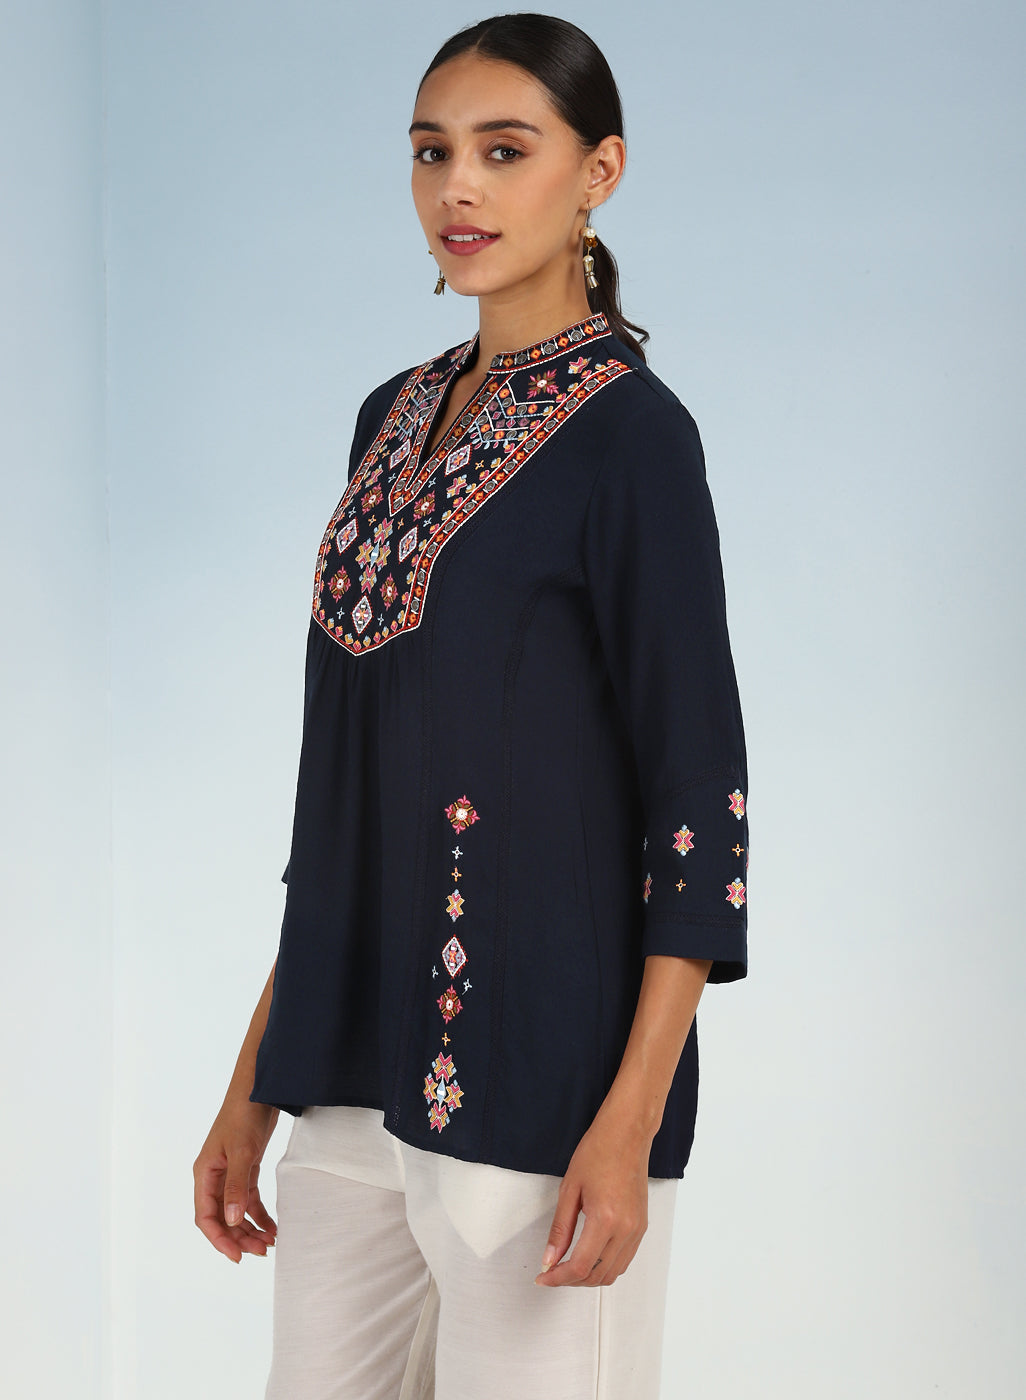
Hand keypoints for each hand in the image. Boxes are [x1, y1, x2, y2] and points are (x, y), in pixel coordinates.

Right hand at [193, 1099, 279, 1262]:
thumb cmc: (244, 1114)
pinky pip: (249, 1198)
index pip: (206, 1216)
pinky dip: (260, 1213)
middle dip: (240, 1237)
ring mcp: (230, 1173)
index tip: (237, 1256)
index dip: (219, 1239)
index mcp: (205, 1173)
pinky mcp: (246, 1167)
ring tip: (270, 1242)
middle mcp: (214, 1176)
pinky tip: (272, 1226)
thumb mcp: (242, 1152)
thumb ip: (236, 1187)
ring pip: (236, 1211)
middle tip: (261, 1251)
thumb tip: (231, 1222)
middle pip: (223, 1217)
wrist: (260, 1087)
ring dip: (251, 1228)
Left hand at [534, 1108, 649, 1287]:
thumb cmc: (599, 1151)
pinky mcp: (642, 1226)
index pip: (580, 1267)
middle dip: (571, 1280)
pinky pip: (624, 1260)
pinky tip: (589, 1256)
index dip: (558, 1278)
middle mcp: (626, 1229)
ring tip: (568, 1266)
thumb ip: (560, 1229)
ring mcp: (637, 1229)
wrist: (627, 1134)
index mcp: (605, 1219)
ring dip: (589, 1277)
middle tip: (551, 1271)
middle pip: (597, 1276)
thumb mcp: (570, 1189)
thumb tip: (549, 1259)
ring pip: (613, 1273)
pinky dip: (605, 1266)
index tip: (543, 1276)